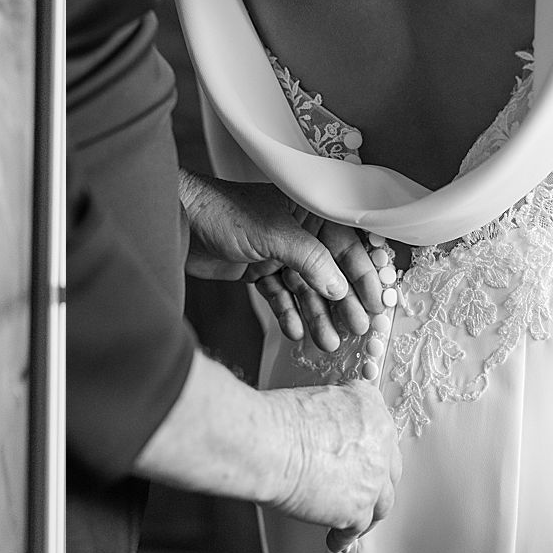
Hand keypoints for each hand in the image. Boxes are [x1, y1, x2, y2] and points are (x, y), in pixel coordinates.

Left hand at [178, 172, 386, 349]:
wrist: (176, 220)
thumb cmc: (221, 211)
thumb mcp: (274, 233)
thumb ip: (310, 259)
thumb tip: (340, 287)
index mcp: (308, 212)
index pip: (346, 245)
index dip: (363, 275)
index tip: (377, 302)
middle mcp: (297, 232)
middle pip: (329, 272)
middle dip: (342, 303)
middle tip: (357, 329)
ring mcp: (277, 253)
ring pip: (305, 289)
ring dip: (316, 315)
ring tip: (327, 342)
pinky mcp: (257, 270)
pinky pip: (279, 296)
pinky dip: (287, 314)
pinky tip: (295, 332)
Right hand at [265, 380, 401, 551]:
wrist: (268, 446)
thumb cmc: (276, 421)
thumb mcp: (312, 398)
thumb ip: (328, 415)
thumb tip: (319, 430)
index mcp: (368, 407)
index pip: (379, 428)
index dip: (369, 446)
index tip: (361, 453)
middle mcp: (380, 443)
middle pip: (389, 468)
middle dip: (376, 479)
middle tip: (361, 486)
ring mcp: (373, 479)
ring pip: (381, 501)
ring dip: (368, 511)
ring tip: (355, 519)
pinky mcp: (358, 509)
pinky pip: (356, 528)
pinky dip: (345, 535)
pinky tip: (337, 539)